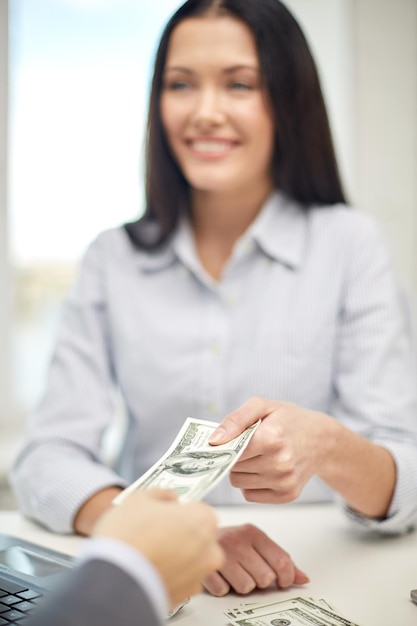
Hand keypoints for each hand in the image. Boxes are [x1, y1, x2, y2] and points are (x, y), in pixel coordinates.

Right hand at [92, 489, 223, 607]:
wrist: (113, 581)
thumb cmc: (128, 536)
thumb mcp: (139, 498)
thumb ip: (161, 494)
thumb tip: (169, 497)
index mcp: (204, 520)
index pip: (198, 509)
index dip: (179, 510)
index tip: (164, 514)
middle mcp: (209, 550)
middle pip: (198, 536)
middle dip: (180, 534)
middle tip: (153, 533)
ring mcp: (199, 577)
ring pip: (190, 560)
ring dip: (175, 556)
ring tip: (147, 553)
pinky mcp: (185, 598)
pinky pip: (179, 580)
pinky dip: (168, 575)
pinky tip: (147, 570)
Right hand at [203, 524, 308, 595]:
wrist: (199, 536)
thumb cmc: (232, 542)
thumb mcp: (257, 545)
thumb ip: (281, 560)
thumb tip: (302, 578)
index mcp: (253, 533)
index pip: (282, 561)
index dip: (286, 577)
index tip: (282, 581)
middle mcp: (238, 540)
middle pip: (265, 578)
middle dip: (260, 580)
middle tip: (251, 572)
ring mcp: (221, 554)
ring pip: (246, 587)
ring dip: (242, 585)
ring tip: (236, 573)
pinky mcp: (206, 568)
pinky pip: (224, 591)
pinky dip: (223, 588)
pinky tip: (222, 576)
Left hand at [209, 397, 331, 503]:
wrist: (321, 440)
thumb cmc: (288, 420)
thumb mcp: (261, 406)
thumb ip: (235, 420)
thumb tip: (214, 441)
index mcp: (271, 438)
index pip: (231, 451)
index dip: (225, 445)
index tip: (226, 440)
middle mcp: (279, 464)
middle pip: (233, 468)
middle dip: (235, 456)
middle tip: (250, 445)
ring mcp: (284, 482)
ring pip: (238, 483)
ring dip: (242, 471)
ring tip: (259, 455)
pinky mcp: (286, 496)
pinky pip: (250, 495)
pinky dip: (252, 483)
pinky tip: (265, 468)